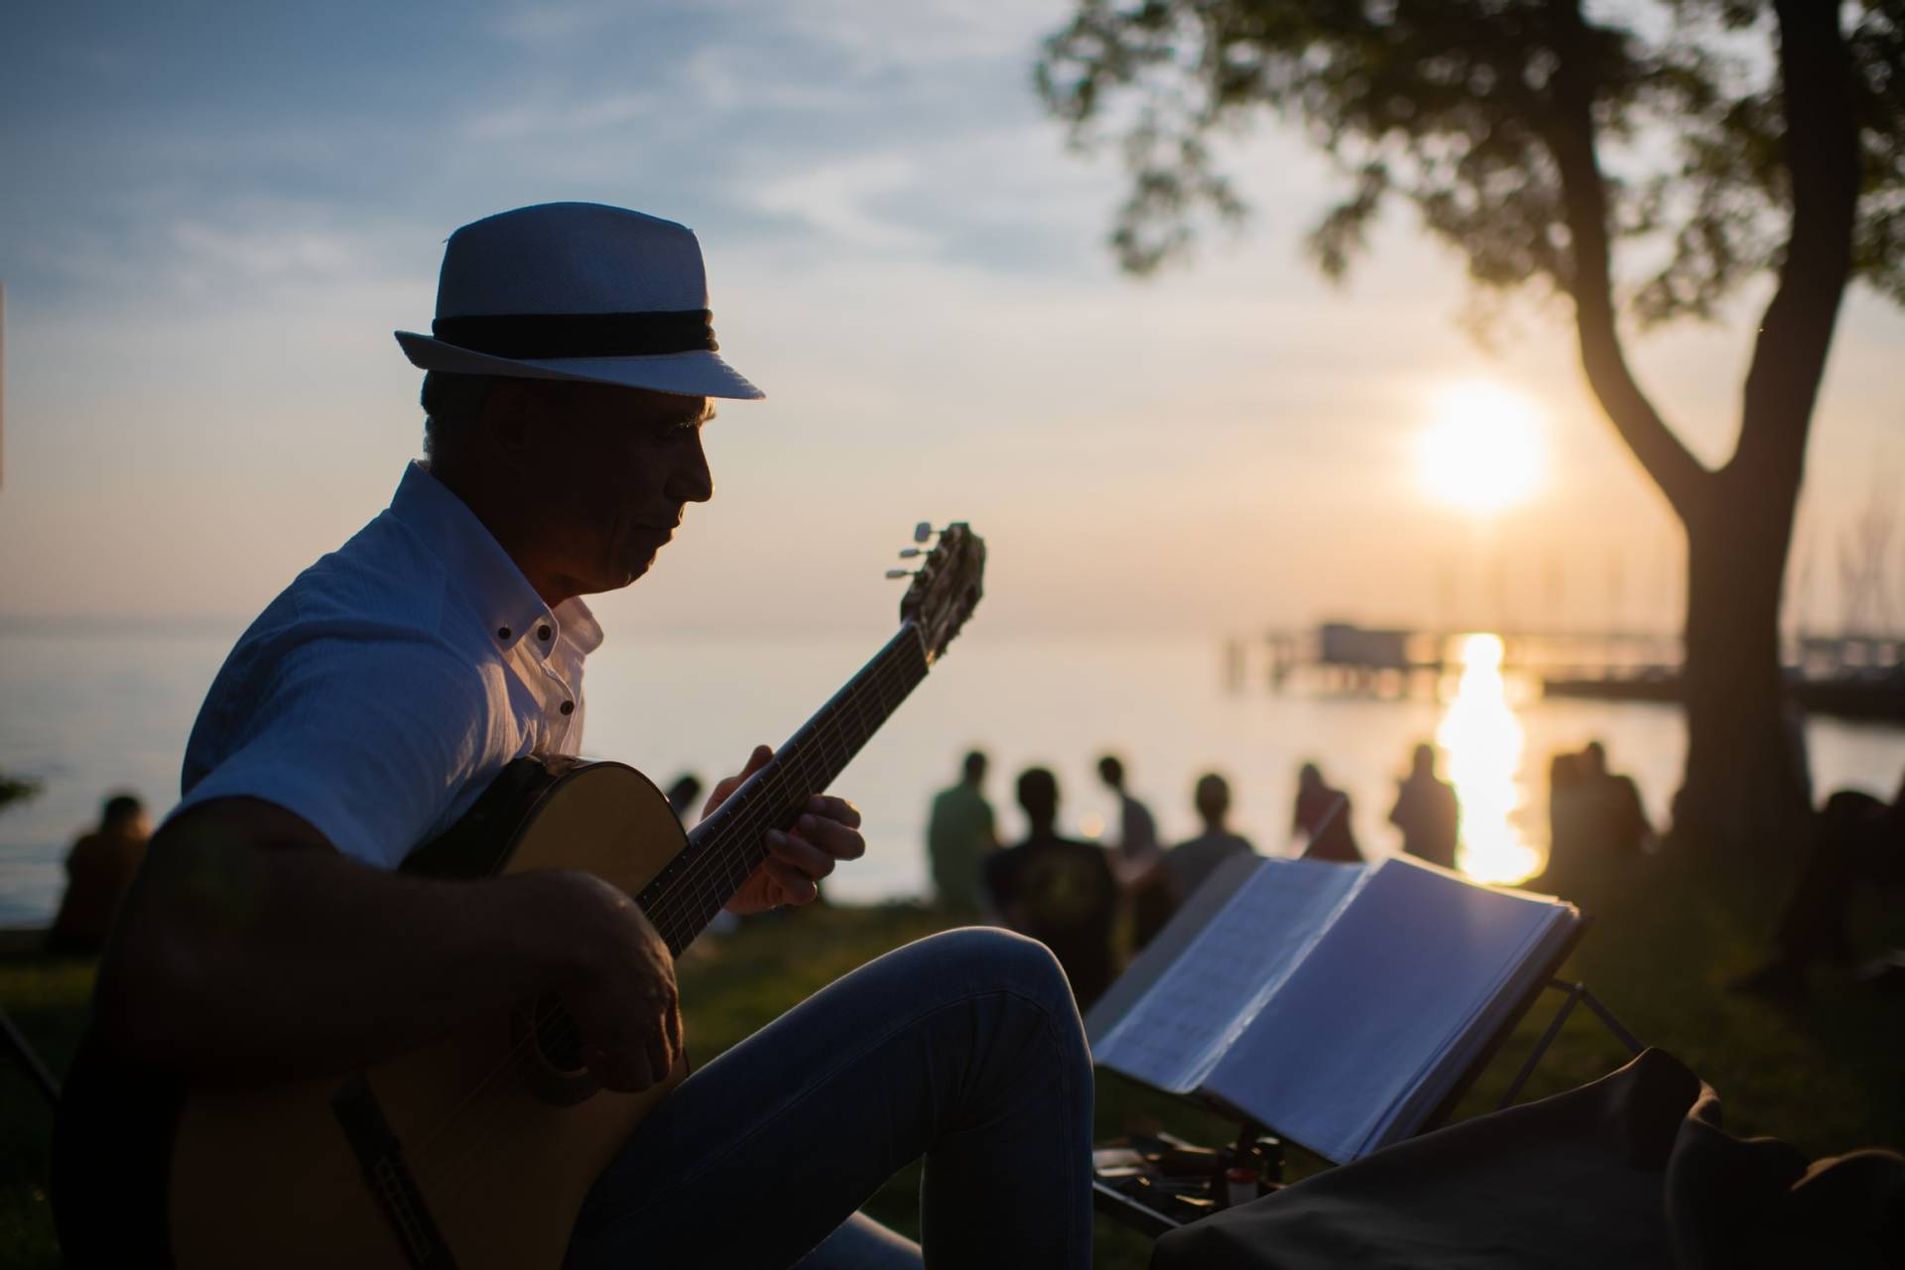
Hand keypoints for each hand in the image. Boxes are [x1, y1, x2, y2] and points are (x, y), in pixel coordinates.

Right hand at [543, 872, 681, 1092]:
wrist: (574, 918)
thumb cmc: (576, 911)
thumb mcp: (603, 913)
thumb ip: (603, 925)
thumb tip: (575, 907)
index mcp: (660, 964)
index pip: (669, 1016)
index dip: (641, 1032)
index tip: (609, 1027)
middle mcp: (663, 993)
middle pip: (669, 1051)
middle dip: (636, 1059)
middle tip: (600, 1050)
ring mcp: (650, 1016)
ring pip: (655, 1070)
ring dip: (623, 1071)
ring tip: (591, 1054)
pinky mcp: (627, 1034)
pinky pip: (630, 1078)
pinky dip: (610, 1075)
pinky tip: (584, 1051)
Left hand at [705, 743, 865, 914]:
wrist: (699, 863)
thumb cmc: (723, 825)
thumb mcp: (730, 797)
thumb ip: (750, 776)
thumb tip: (765, 751)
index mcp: (811, 817)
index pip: (847, 814)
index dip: (837, 809)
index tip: (809, 801)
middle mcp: (815, 846)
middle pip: (854, 844)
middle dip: (832, 831)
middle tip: (801, 820)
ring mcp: (803, 872)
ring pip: (827, 866)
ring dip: (801, 850)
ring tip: (770, 839)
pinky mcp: (786, 894)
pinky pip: (804, 892)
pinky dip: (789, 877)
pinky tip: (766, 864)